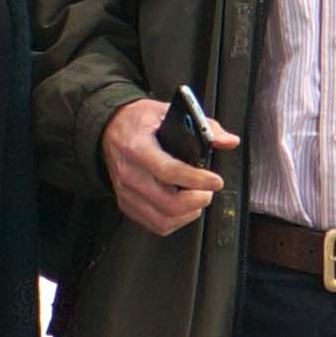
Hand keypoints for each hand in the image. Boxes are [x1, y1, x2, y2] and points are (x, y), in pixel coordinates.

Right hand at [101, 93, 236, 237]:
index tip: (215, 180)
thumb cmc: (138, 122)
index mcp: (138, 147)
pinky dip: (175, 221)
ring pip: (162, 219)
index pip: (168, 170)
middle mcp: (129, 173)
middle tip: (208, 190)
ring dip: (188, 214)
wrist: (108, 131)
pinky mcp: (126, 204)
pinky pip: (154, 224)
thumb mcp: (167, 111)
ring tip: (197, 199)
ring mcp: (126, 192)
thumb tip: (228, 141)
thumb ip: (202, 125)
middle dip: (197, 200)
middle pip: (167, 202)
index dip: (196, 179)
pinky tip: (183, 208)